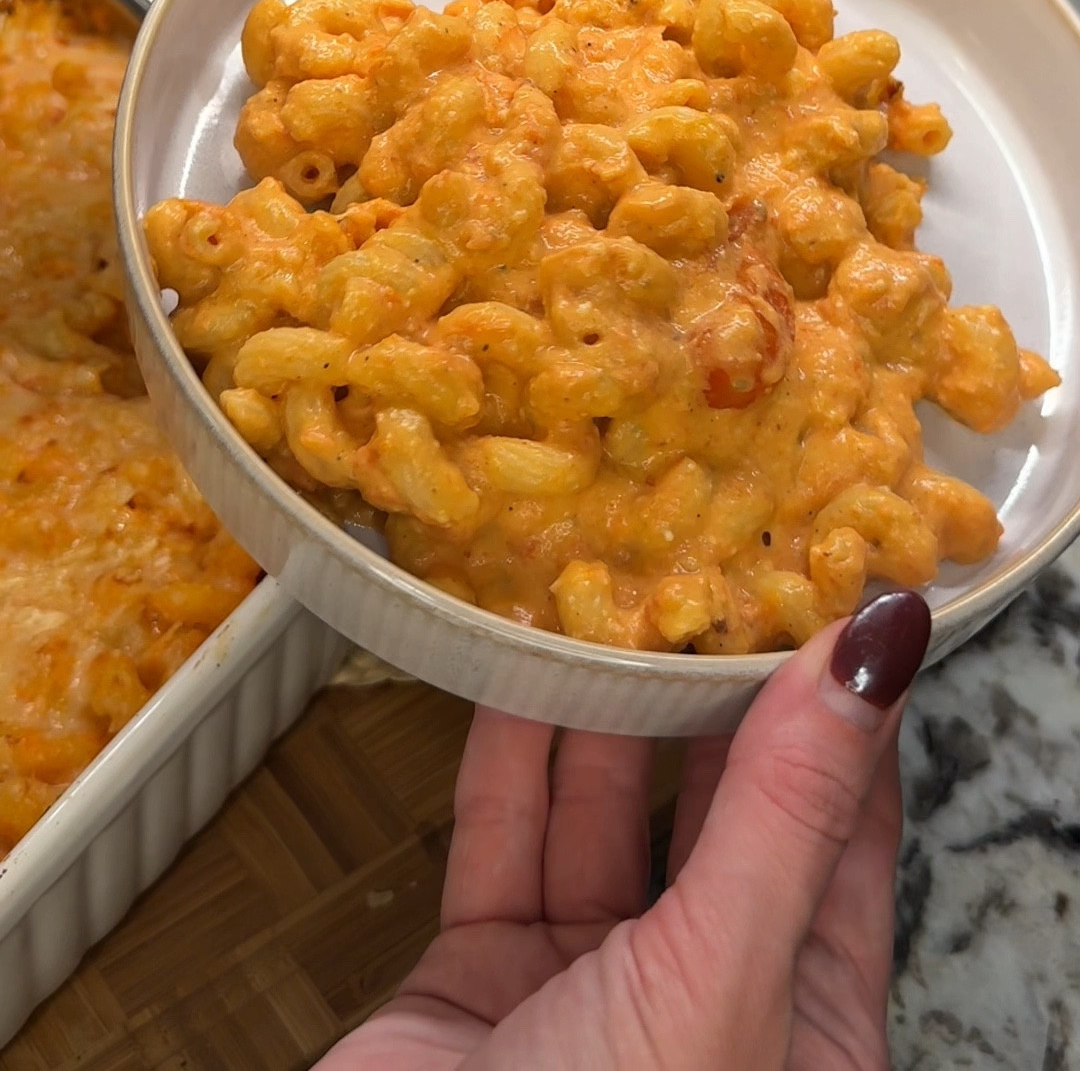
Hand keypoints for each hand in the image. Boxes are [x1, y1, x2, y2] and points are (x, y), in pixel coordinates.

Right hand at [316, 590, 928, 1070]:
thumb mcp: (723, 980)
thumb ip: (790, 809)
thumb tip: (882, 644)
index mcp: (807, 1017)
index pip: (846, 828)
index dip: (842, 708)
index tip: (828, 579)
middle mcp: (709, 992)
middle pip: (725, 805)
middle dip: (714, 686)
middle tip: (703, 551)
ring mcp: (591, 982)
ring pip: (609, 808)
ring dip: (605, 702)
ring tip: (608, 580)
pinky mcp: (481, 974)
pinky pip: (505, 834)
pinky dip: (508, 747)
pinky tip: (511, 654)